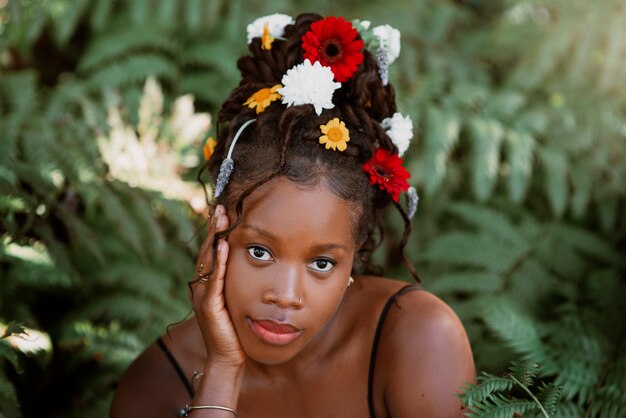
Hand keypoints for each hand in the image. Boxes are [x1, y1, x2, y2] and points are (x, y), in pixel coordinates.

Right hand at [190, 205, 244, 368]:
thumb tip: (250, 264)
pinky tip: (222, 245)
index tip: (223, 212)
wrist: (227, 358)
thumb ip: (236, 284)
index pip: (211, 252)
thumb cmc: (235, 331)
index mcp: (208, 285)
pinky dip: (217, 261)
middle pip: (207, 251)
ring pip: (207, 260)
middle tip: (221, 207)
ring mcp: (202, 296)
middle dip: (213, 228)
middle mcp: (201, 287)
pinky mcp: (208, 306)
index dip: (215, 232)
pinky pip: (213, 279)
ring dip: (214, 237)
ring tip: (220, 217)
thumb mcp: (236, 301)